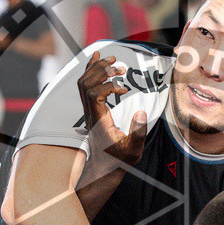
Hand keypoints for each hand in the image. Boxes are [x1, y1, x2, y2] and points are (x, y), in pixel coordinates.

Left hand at [77, 51, 147, 166]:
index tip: (124, 88)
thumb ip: (138, 133)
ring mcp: (88, 110)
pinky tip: (97, 59)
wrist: (105, 166)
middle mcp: (90, 113)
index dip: (108, 85)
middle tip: (120, 66)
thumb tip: (140, 113)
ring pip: (83, 82)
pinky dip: (91, 70)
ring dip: (96, 67)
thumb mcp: (133, 149)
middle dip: (101, 70)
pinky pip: (85, 85)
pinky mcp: (91, 109)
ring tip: (112, 58)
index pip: (94, 94)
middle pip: (86, 83)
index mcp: (99, 120)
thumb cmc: (120, 159)